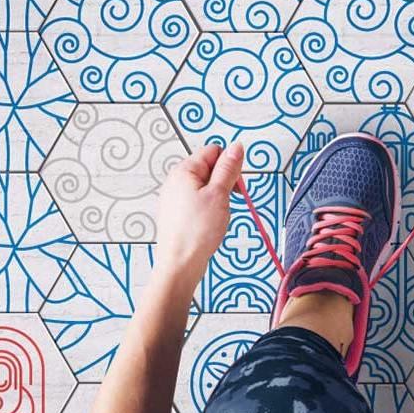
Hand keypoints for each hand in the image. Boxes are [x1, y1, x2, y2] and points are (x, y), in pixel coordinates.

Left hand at [154, 142, 243, 278]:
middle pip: (209, 168)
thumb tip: (237, 147)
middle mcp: (176, 181)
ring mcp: (176, 198)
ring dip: (219, 197)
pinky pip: (200, 201)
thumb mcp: (219, 194)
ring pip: (206, 186)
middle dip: (225, 182)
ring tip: (218, 214)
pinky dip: (210, 208)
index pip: (213, 151)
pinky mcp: (179, 213)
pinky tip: (211, 222)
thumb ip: (228, 169)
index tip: (235, 184)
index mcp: (184, 171)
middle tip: (227, 201)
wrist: (180, 264)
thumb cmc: (196, 232)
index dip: (229, 164)